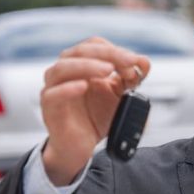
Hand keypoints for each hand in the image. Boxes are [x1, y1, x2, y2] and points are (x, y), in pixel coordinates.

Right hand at [40, 37, 149, 184]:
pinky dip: (68, 88)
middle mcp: (65, 72)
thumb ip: (131, 79)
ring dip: (87, 66)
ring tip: (107, 70)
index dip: (115, 50)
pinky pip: (53, 94)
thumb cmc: (95, 119)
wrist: (80, 147)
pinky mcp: (49, 108)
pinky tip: (83, 87)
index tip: (135, 62)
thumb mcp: (120, 96)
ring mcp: (54, 88)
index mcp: (81, 65)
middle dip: (107, 55)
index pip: (95, 45)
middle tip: (127, 62)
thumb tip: (144, 62)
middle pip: (80, 51)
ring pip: (63, 68)